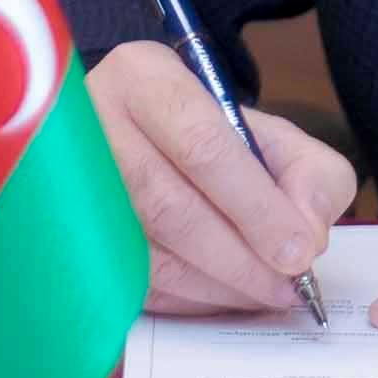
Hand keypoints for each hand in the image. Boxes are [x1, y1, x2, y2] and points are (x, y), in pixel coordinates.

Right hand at [88, 38, 354, 319]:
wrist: (140, 145)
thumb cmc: (210, 141)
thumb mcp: (270, 134)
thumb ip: (310, 174)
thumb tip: (306, 233)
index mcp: (143, 78)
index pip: (201, 144)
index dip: (255, 205)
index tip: (300, 249)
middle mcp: (91, 124)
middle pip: (168, 204)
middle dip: (239, 256)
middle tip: (287, 285)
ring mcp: (68, 185)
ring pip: (145, 251)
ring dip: (214, 285)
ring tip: (263, 294)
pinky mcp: (67, 237)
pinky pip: (129, 281)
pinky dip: (184, 299)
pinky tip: (221, 298)